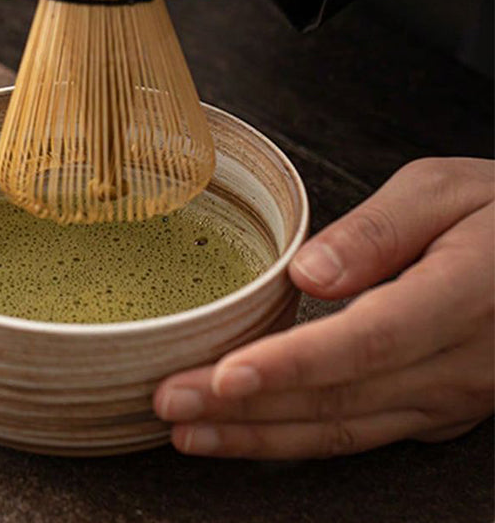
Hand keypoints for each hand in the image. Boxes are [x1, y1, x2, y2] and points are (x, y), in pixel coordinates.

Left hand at [154, 157, 493, 458]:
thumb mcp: (446, 190)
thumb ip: (377, 231)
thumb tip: (309, 273)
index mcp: (461, 298)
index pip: (365, 341)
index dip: (291, 365)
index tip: (223, 375)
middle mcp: (458, 365)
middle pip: (340, 398)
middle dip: (246, 408)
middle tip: (168, 403)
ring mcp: (451, 399)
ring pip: (346, 430)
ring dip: (262, 436)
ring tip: (188, 432)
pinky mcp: (440, 411)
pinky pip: (363, 433)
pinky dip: (299, 438)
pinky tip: (248, 433)